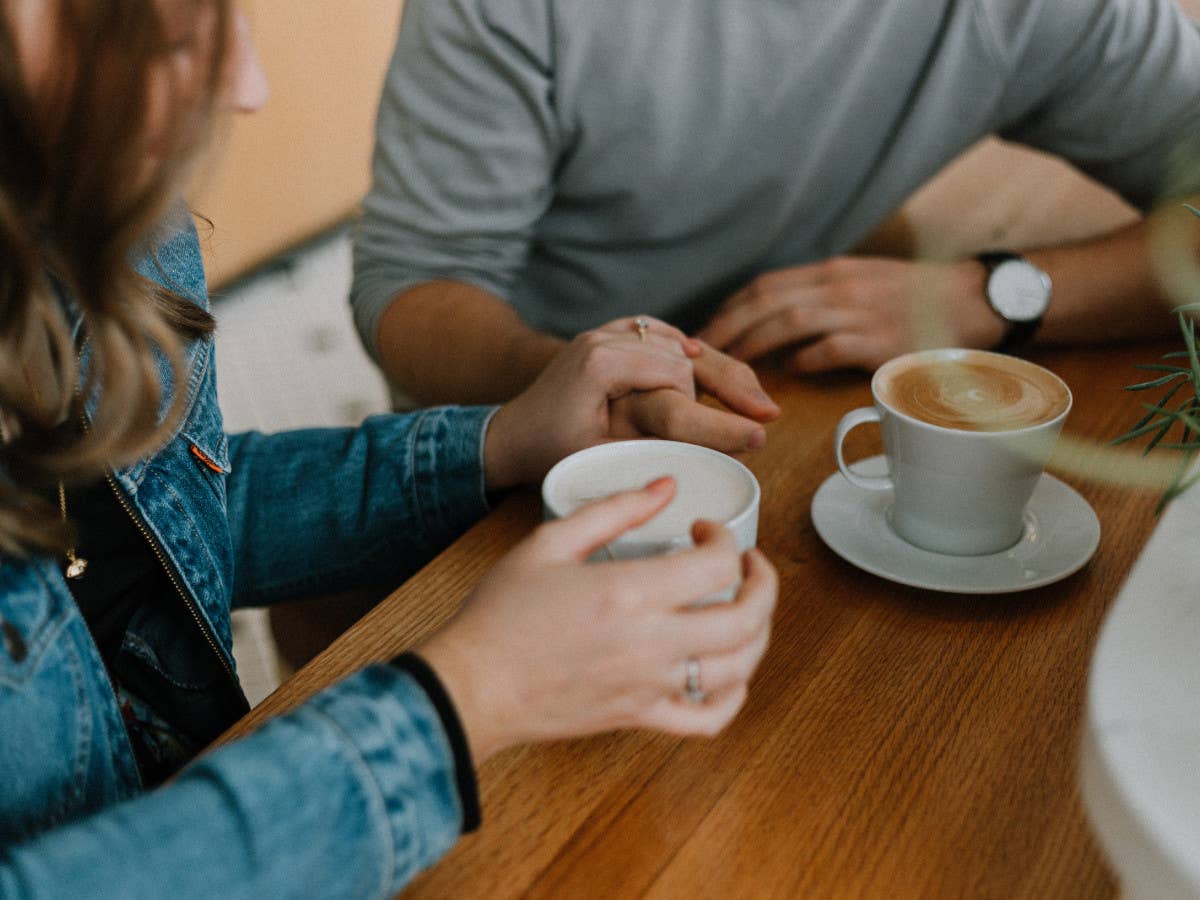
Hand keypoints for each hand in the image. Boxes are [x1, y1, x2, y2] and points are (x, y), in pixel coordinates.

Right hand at [418, 478, 777, 762]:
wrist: (473, 685)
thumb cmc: (502, 613)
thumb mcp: (549, 542)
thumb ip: (614, 509)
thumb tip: (665, 486)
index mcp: (630, 592)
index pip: (718, 564)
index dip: (724, 537)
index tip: (704, 529)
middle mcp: (651, 643)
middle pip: (748, 618)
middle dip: (764, 583)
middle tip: (749, 564)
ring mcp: (650, 686)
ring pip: (740, 667)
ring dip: (759, 633)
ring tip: (747, 609)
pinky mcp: (641, 717)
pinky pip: (709, 719)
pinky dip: (734, 697)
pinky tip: (728, 672)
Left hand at [484, 317, 777, 488]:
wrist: (510, 434)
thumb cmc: (550, 451)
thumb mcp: (601, 455)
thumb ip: (650, 445)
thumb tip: (710, 454)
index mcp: (602, 361)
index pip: (677, 375)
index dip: (713, 408)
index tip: (751, 432)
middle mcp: (605, 336)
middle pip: (684, 353)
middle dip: (729, 383)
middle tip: (768, 413)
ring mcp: (606, 332)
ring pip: (676, 342)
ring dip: (713, 367)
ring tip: (753, 398)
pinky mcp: (608, 336)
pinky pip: (657, 334)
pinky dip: (685, 348)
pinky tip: (710, 362)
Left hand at [698, 256, 1001, 373]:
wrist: (976, 299)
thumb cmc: (917, 298)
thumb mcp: (863, 283)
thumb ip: (822, 298)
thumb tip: (778, 327)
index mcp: (831, 273)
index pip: (766, 285)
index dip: (730, 308)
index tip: (706, 331)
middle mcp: (839, 286)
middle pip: (766, 300)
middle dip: (727, 327)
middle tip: (700, 354)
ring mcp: (860, 311)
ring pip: (789, 321)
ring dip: (753, 344)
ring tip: (730, 367)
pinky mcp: (880, 339)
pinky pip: (828, 348)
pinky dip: (802, 360)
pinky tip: (786, 374)